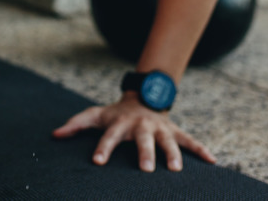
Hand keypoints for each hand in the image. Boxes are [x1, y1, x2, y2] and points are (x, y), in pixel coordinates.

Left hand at [52, 93, 215, 172]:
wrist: (142, 97)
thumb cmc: (115, 114)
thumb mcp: (94, 115)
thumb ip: (76, 124)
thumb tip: (55, 135)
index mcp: (120, 124)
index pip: (108, 137)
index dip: (102, 148)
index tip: (97, 162)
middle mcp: (141, 126)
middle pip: (143, 140)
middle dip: (145, 153)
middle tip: (146, 169)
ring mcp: (160, 128)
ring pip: (168, 141)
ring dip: (173, 154)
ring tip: (176, 170)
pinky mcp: (174, 131)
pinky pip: (190, 140)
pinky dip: (201, 150)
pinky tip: (213, 161)